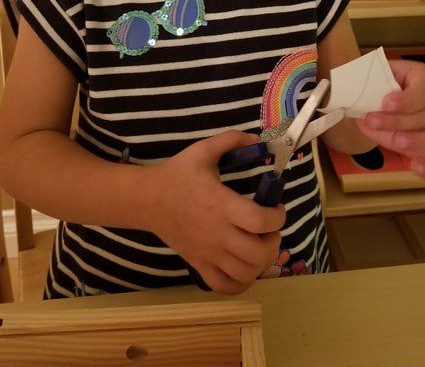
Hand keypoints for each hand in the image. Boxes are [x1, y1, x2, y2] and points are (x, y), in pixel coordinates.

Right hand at [151, 130, 284, 294]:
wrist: (147, 199)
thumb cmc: (178, 174)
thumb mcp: (203, 149)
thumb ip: (231, 139)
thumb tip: (257, 138)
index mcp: (222, 205)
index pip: (260, 221)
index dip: (277, 217)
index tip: (277, 207)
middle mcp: (217, 233)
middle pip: (258, 253)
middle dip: (274, 241)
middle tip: (271, 229)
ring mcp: (208, 253)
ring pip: (245, 272)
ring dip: (262, 262)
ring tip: (260, 245)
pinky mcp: (199, 264)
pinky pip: (225, 286)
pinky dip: (241, 282)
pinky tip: (245, 267)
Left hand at [355, 59, 424, 183]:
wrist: (367, 104)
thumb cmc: (372, 86)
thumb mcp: (368, 79)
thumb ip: (368, 86)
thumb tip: (364, 99)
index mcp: (422, 78)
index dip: (408, 98)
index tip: (386, 104)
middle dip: (401, 120)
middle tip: (373, 121)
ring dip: (419, 141)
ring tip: (395, 142)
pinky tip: (415, 167)